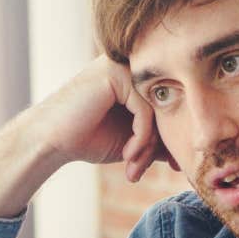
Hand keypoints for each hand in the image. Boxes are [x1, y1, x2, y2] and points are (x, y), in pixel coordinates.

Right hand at [0, 57, 177, 217]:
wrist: (49, 141)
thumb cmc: (85, 139)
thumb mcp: (132, 140)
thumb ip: (158, 137)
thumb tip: (188, 147)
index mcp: (135, 78)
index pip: (167, 106)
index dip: (171, 138)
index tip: (175, 166)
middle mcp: (130, 66)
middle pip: (165, 106)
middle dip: (161, 146)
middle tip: (154, 171)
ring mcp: (122, 66)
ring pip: (156, 110)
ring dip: (148, 146)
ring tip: (134, 168)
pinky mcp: (115, 74)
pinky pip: (145, 110)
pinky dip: (141, 138)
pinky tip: (127, 155)